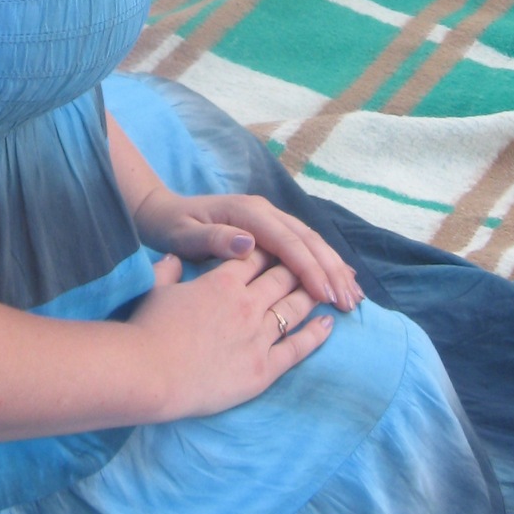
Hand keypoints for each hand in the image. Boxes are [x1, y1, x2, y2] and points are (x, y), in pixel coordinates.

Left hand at [132, 188, 362, 312]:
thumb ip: (215, 239)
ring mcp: (269, 218)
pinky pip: (302, 244)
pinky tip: (339, 279)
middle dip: (331, 270)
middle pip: (307, 240)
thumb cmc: (171, 227)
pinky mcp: (270, 228)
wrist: (161, 212)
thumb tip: (248, 244)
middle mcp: (264, 212)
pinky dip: (323, 262)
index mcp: (247, 213)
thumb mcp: (184, 235)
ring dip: (333, 267)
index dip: (309, 268)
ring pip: (310, 241)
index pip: (287, 242)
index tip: (325, 294)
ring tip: (352, 295)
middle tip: (349, 302)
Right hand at [132, 252, 333, 419]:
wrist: (151, 373)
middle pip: (282, 277)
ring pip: (295, 307)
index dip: (270, 249)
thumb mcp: (155, 289)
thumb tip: (173, 259)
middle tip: (313, 264)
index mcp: (222, 282)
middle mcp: (247, 303)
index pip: (256, 256)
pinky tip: (328, 323)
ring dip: (312, 294)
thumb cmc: (148, 330)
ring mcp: (258, 336)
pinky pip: (297, 347)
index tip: (280, 246)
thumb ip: (168, 270)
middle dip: (299, 267)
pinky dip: (315, 334)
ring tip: (327, 288)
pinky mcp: (264, 368)